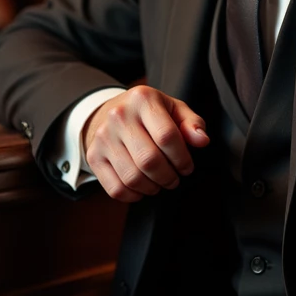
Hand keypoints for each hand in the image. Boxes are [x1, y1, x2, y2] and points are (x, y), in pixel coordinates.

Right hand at [83, 85, 208, 202]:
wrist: (108, 112)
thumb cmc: (147, 113)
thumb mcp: (173, 109)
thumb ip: (192, 123)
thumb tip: (202, 140)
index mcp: (142, 99)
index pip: (167, 136)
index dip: (182, 158)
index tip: (186, 167)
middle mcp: (119, 116)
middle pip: (149, 160)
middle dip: (168, 177)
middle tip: (174, 178)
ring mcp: (103, 137)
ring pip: (132, 178)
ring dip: (152, 188)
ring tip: (159, 183)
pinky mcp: (94, 156)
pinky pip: (115, 188)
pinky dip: (133, 196)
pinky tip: (141, 188)